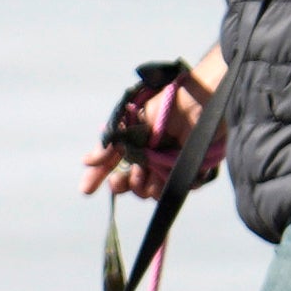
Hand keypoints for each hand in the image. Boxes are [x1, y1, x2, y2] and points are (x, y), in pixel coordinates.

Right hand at [78, 68, 207, 197]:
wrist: (204, 99)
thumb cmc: (170, 104)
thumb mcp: (135, 122)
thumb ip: (112, 143)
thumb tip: (86, 161)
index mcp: (136, 142)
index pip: (113, 163)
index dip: (98, 176)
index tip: (86, 190)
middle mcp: (151, 156)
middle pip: (131, 182)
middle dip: (124, 184)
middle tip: (124, 179)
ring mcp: (170, 165)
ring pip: (150, 191)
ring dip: (143, 187)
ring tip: (145, 175)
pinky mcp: (192, 171)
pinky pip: (176, 190)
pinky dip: (169, 187)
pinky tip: (166, 176)